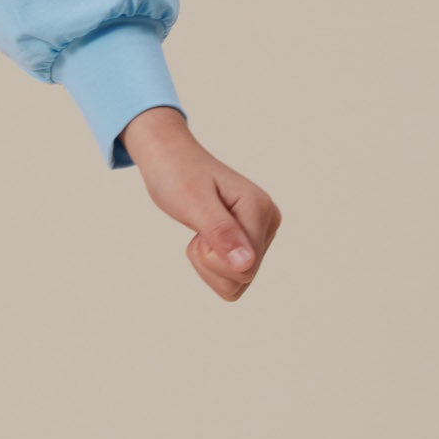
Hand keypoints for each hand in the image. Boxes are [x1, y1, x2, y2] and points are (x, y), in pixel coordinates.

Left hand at [119, 107, 280, 301]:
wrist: (170, 158)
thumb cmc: (177, 175)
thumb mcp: (193, 204)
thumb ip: (221, 233)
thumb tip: (247, 265)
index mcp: (260, 208)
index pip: (245, 268)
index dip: (212, 258)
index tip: (198, 229)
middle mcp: (268, 220)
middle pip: (243, 277)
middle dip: (210, 261)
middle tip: (197, 230)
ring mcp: (261, 231)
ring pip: (239, 280)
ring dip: (210, 264)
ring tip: (201, 232)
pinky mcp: (250, 239)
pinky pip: (234, 275)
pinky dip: (212, 264)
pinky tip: (206, 238)